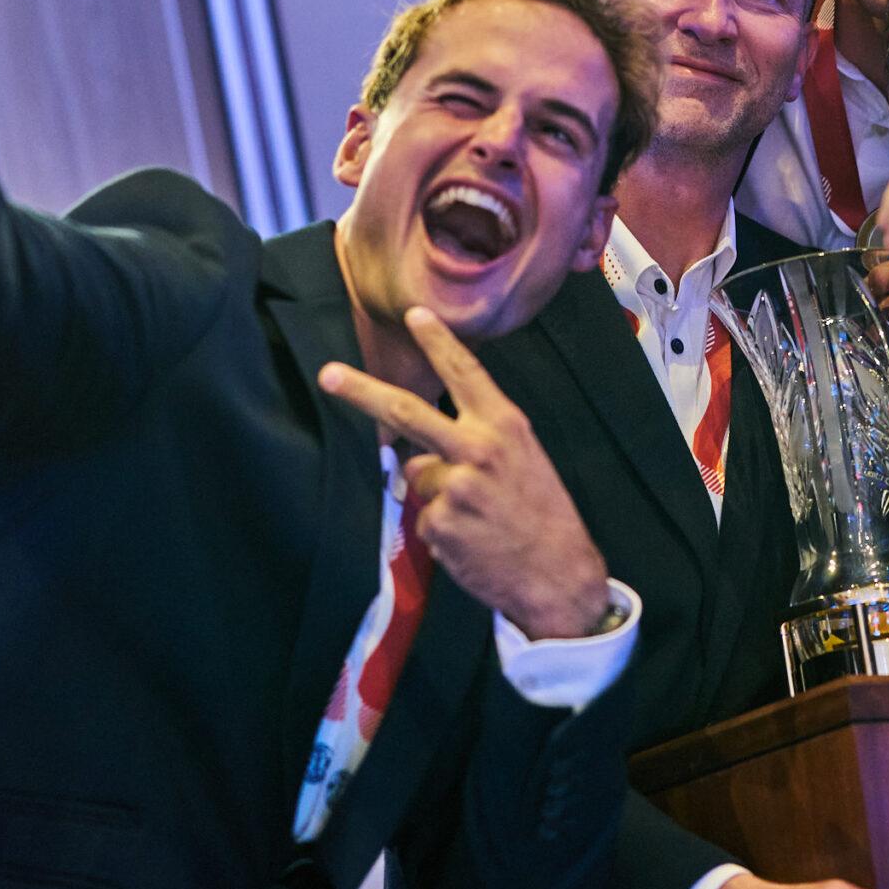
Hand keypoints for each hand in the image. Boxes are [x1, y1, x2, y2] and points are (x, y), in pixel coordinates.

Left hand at [318, 307, 609, 638]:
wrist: (560, 574)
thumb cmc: (543, 513)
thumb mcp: (525, 459)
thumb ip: (479, 440)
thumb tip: (422, 452)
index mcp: (505, 426)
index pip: (465, 373)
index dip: (438, 341)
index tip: (414, 314)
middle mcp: (478, 449)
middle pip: (407, 412)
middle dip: (361, 391)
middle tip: (328, 374)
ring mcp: (455, 488)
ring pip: (417, 475)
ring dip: (436, 493)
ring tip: (477, 516)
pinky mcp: (439, 525)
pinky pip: (423, 517)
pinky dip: (442, 529)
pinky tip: (473, 540)